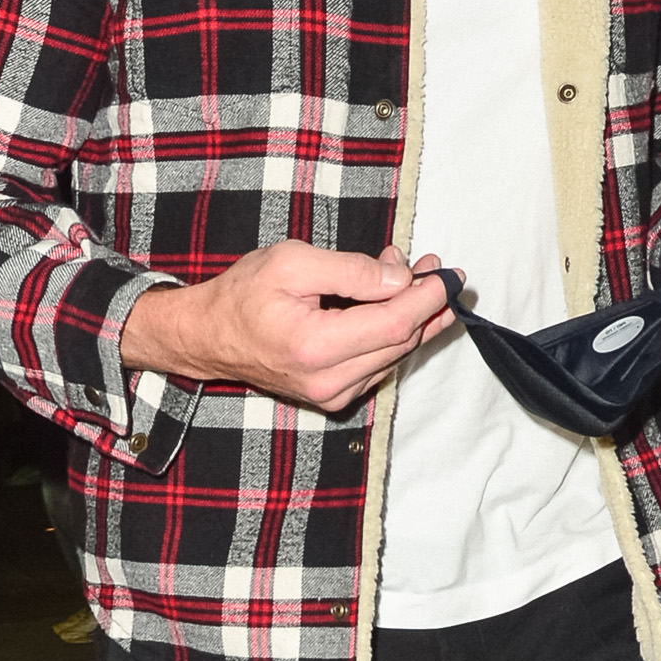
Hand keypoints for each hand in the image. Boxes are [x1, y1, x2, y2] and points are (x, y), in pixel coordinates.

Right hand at [119, 241, 453, 414]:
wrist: (209, 336)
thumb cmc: (243, 295)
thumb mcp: (293, 263)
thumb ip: (352, 270)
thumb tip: (401, 278)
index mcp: (316, 346)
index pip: (395, 323)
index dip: (429, 296)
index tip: (450, 274)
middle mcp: (328, 381)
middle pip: (402, 342)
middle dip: (425, 302)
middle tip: (433, 266)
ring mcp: (332, 394)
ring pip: (394, 355)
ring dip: (411, 316)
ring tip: (410, 275)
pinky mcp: (333, 397)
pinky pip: (378, 364)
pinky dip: (390, 334)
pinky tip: (389, 303)